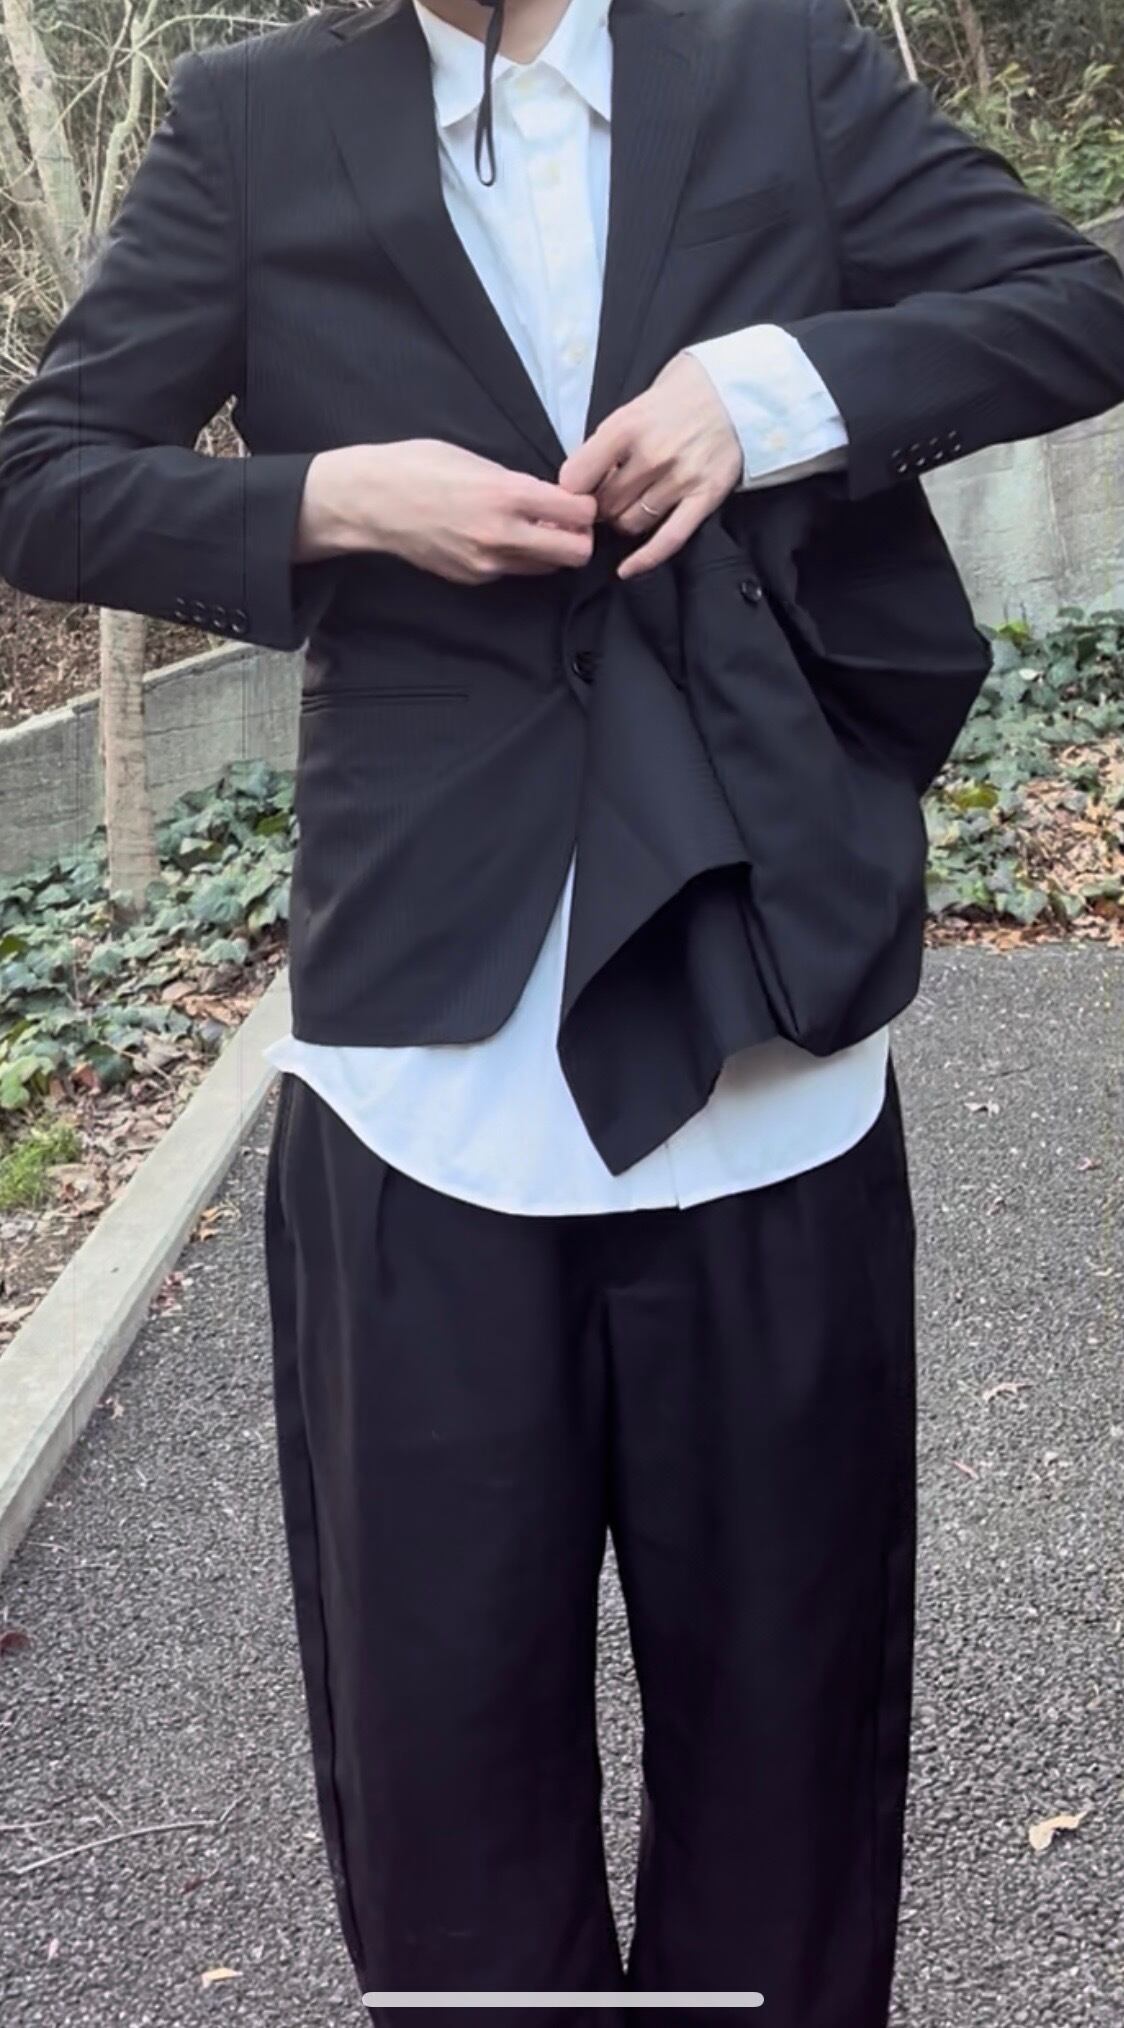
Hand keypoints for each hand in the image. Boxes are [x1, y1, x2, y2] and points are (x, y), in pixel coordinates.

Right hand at [295, 440, 597, 581]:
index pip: (578, 513)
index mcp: (506, 495)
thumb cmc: (417, 466)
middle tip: (568, 524)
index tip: (579, 500)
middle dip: (579, 538)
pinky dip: (518, 557)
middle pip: (575, 553)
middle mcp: (502, 535)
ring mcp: (487, 562)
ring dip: (550, 551)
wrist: (370, 502)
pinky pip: (513, 571)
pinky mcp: (473, 578)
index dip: (586, 506)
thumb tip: (549, 498)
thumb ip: (516, 482)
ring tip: (534, 530)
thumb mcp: (475, 460)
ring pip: (547, 567)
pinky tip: (499, 538)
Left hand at [556, 352, 742, 578]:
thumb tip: (580, 478)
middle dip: (600, 506)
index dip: (572, 489)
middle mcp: (653, 454)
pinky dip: (645, 559)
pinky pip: (669, 539)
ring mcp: (680, 478)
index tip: (577, 491)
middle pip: (605, 504)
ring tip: (630, 507)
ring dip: (624, 522)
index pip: (577, 477)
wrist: (736, 392)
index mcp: (627, 426)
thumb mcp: (634, 405)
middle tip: (608, 498)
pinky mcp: (705, 497)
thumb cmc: (679, 396)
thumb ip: (608, 441)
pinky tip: (627, 570)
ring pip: (631, 523)